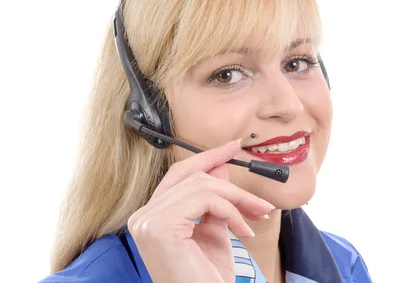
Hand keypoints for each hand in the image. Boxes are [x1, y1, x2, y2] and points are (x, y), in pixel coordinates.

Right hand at [127, 139, 273, 282]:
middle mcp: (143, 216)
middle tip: (261, 203)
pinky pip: (207, 199)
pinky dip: (232, 211)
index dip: (207, 158)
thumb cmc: (207, 277)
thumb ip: (215, 200)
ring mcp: (148, 221)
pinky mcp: (161, 227)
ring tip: (257, 217)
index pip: (179, 175)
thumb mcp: (214, 232)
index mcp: (152, 217)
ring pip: (203, 186)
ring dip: (238, 200)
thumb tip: (222, 167)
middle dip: (233, 186)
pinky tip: (244, 231)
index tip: (233, 147)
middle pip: (193, 177)